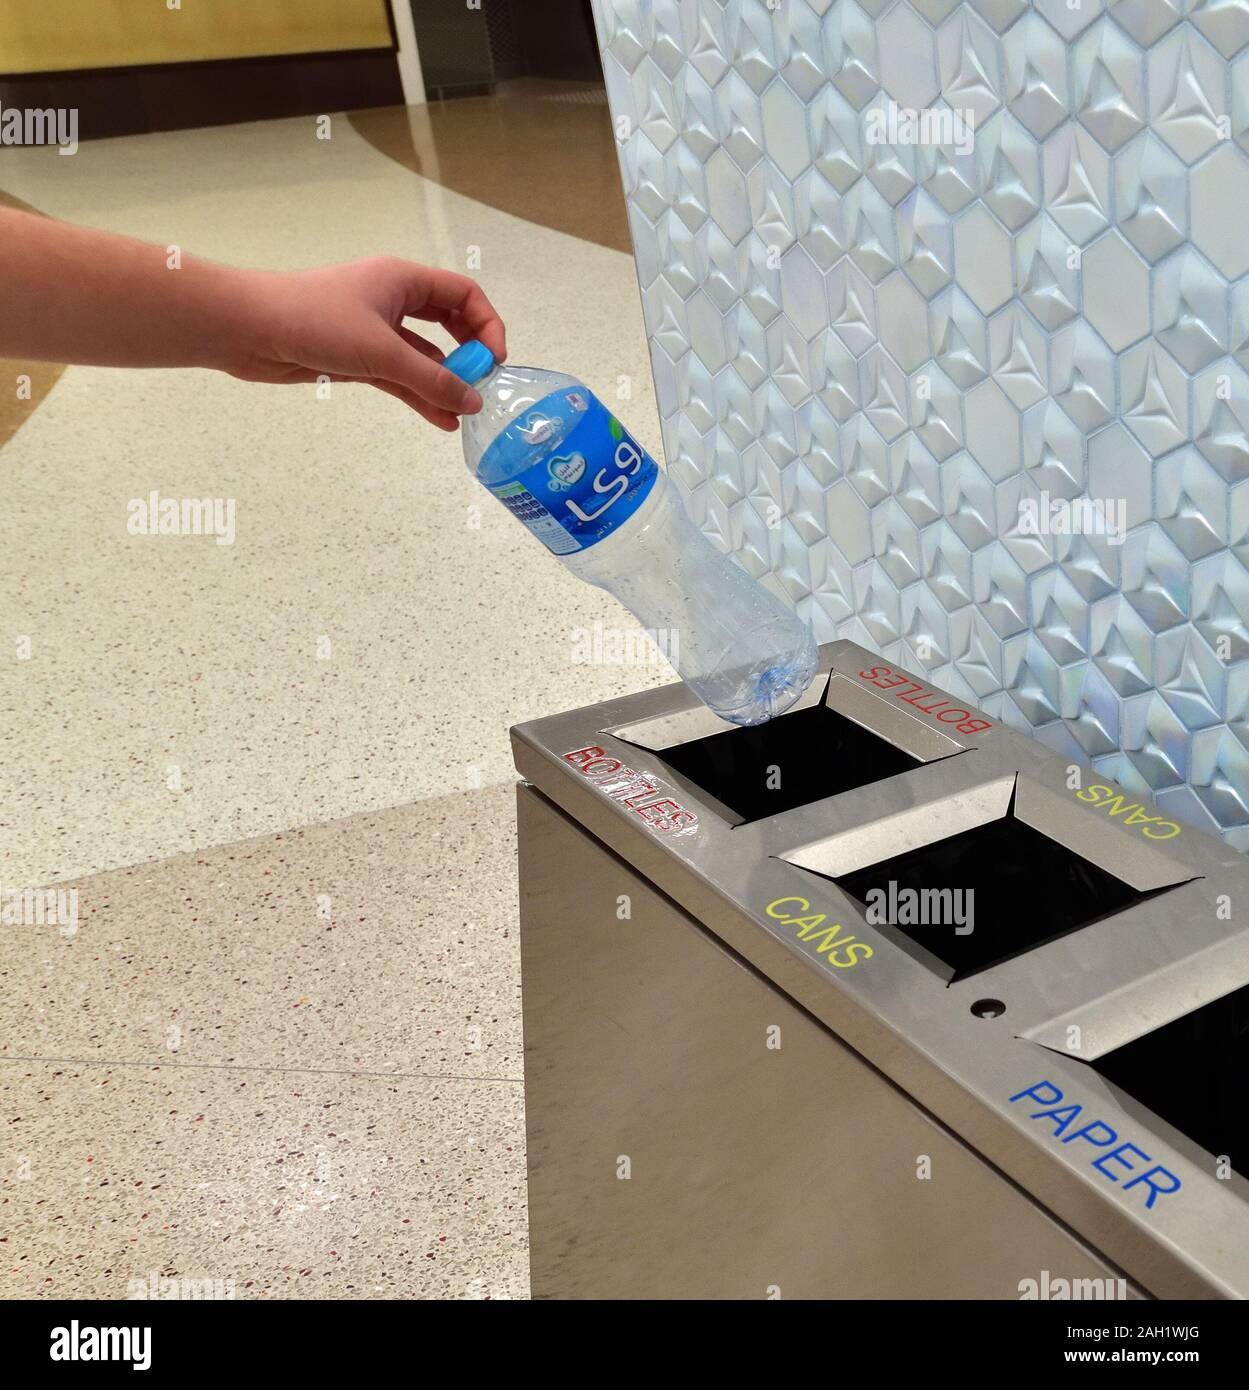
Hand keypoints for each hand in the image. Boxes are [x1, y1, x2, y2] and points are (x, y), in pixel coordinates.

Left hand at [225, 257, 506, 429]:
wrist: (248, 329)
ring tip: (465, 414)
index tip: (495, 362)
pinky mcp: (357, 358)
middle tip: (482, 385)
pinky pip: (400, 377)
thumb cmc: (314, 321)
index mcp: (403, 280)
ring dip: (444, 383)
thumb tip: (473, 402)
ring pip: (424, 357)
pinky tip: (440, 420)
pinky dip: (419, 395)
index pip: (464, 295)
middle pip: (449, 324)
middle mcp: (393, 301)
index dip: (487, 325)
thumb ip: (432, 380)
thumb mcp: (381, 352)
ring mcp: (375, 331)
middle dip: (469, 355)